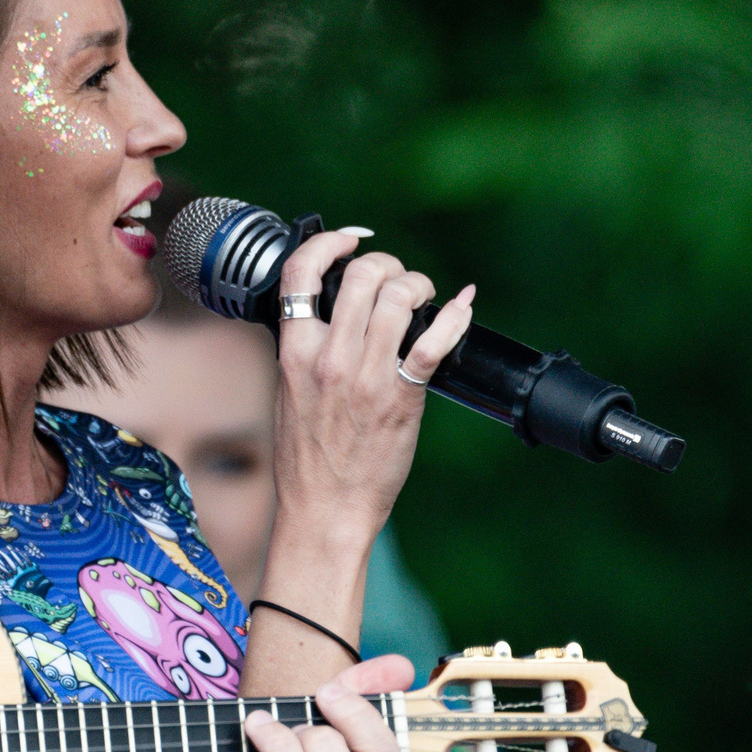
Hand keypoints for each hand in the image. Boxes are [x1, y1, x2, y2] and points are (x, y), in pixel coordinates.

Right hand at [268, 230, 474, 544]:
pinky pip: (432, 343)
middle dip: (388, 265)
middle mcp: (328, 356)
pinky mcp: (402, 397)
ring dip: (418, 285)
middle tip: (397, 281)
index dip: (328, 244)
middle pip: (363, 275)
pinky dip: (454, 317)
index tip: (348, 242)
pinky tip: (461, 306)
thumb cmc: (307, 458)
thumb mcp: (290, 391)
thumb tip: (329, 315)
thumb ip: (306, 349)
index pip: (301, 273)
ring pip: (399, 297)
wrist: (325, 508)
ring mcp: (366, 376)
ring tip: (423, 297)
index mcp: (294, 351)